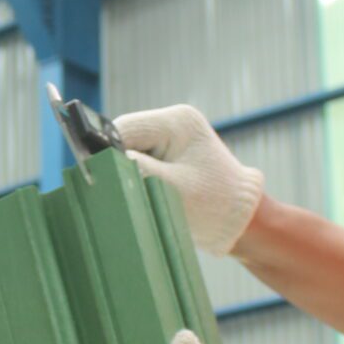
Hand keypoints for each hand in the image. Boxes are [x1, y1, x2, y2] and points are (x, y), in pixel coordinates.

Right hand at [113, 105, 265, 254]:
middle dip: (120, 165)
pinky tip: (147, 194)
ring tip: (141, 196)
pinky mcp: (168, 156)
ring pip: (129, 153)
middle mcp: (173, 123)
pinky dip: (138, 179)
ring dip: (129, 174)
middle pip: (125, 139)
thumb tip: (102, 162)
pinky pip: (139, 163)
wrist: (243, 222)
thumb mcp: (171, 189)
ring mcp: (171, 139)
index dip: (107, 152)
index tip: (100, 178)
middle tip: (123, 191)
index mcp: (178, 121)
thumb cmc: (214, 206)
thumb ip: (136, 170)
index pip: (125, 128)